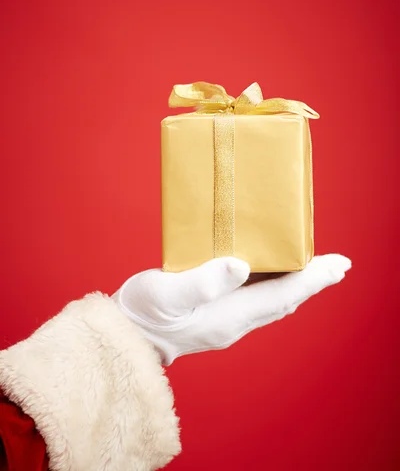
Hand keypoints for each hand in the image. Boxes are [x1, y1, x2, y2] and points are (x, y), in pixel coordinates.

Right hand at [113, 255, 350, 364]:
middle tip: (337, 264)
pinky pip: (257, 300)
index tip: (339, 265)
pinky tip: (273, 273)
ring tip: (315, 267)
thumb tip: (240, 267)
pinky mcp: (217, 317)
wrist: (125, 338)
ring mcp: (227, 322)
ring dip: (297, 284)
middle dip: (312, 281)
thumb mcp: (166, 292)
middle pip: (285, 300)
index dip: (313, 279)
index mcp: (228, 315)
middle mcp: (235, 322)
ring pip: (273, 301)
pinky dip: (274, 285)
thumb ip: (202, 282)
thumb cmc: (140, 313)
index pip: (283, 295)